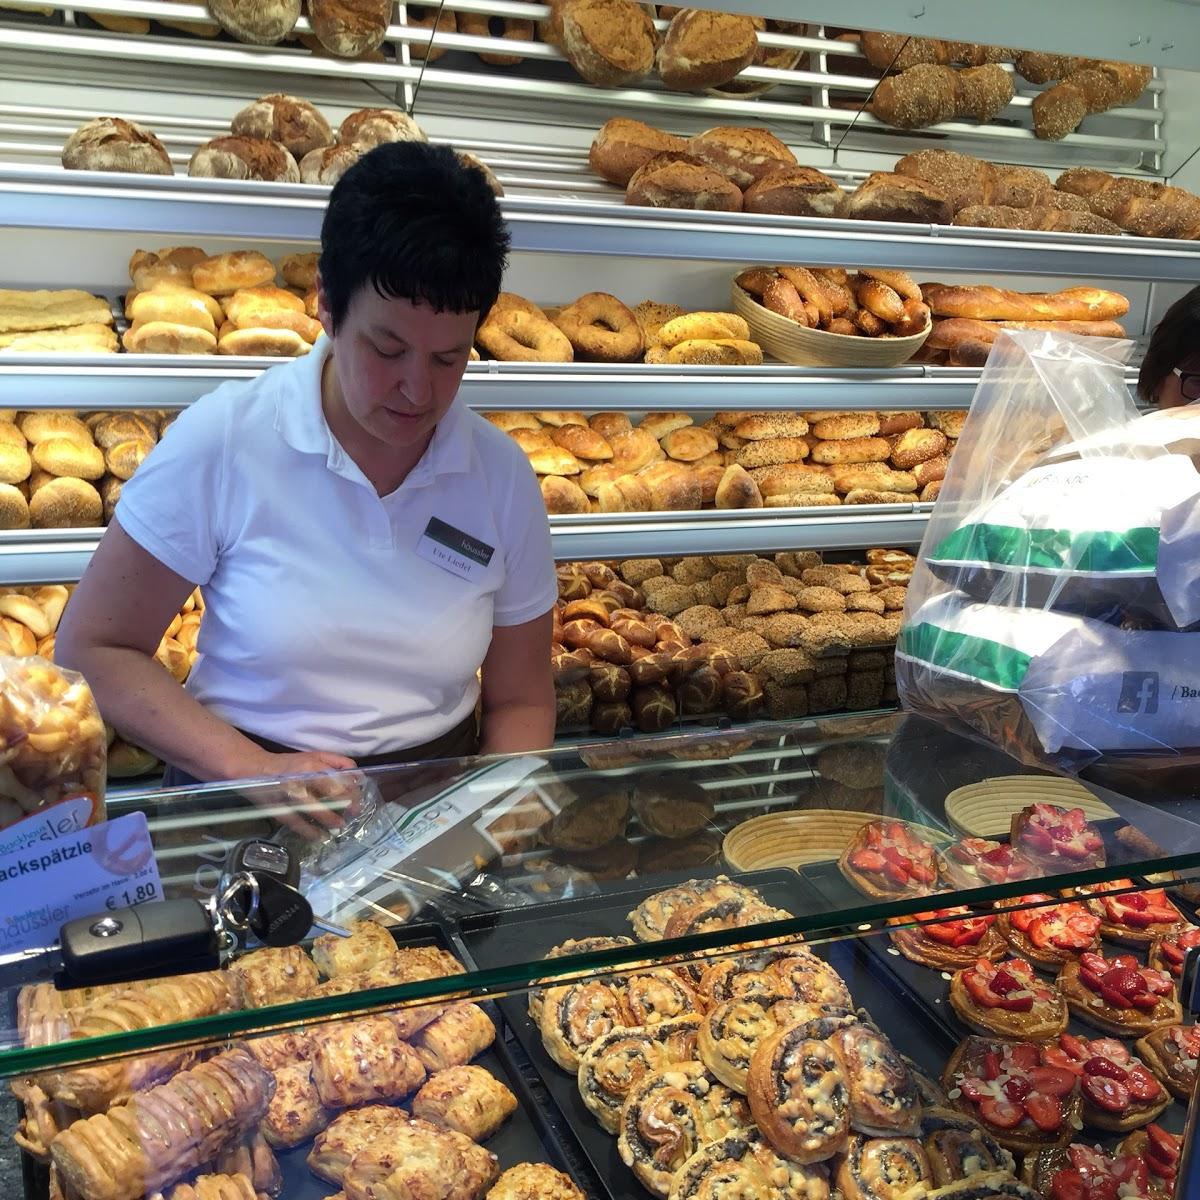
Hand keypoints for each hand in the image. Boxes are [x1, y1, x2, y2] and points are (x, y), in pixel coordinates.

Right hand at [237, 750, 360, 839]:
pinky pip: (297, 824)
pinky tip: (320, 836)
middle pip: (330, 794)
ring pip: (315, 810)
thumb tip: (358, 776)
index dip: (352, 792)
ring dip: (330, 819)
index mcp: (313, 766)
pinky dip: (310, 832)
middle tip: (352, 813)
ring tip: (339, 824)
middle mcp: (302, 781)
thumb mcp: (317, 756)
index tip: (357, 801)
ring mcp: (289, 797)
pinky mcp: (279, 810)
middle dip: (345, 806)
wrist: (257, 770)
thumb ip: (339, 762)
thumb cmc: (292, 764)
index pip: (339, 780)